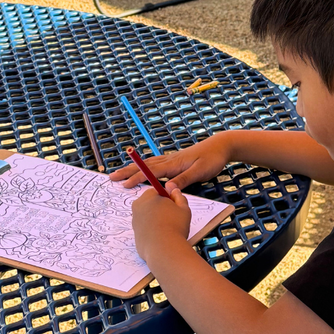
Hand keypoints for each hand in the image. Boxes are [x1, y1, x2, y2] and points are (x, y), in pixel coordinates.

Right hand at [109, 133, 233, 189]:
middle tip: (111, 177)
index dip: (137, 178)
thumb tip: (168, 188)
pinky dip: (144, 166)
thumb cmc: (212, 159)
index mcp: (174, 164)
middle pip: (144, 166)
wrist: (221, 145)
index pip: (151, 172)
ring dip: (133, 168)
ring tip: (120, 173)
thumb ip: (184, 180)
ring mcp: (171, 159)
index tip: (124, 185)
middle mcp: (170, 160)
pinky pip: (155, 163)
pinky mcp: (175, 159)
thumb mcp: (201, 171)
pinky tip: (141, 167)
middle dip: (127, 172)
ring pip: (148, 164)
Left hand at [132, 183, 190, 262]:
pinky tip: (162, 236)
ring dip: (156, 219)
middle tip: (173, 217)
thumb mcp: (184, 208)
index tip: (175, 205)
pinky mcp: (135, 234)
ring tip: (168, 228)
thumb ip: (179, 196)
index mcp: (148, 196)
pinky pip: (145, 229)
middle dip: (160, 208)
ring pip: (148, 216)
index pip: (158, 190)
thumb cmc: (174, 228)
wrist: (164, 250)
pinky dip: (152, 231)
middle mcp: (138, 207)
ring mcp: (135, 221)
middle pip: (150, 203)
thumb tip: (174, 190)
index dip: (168, 197)